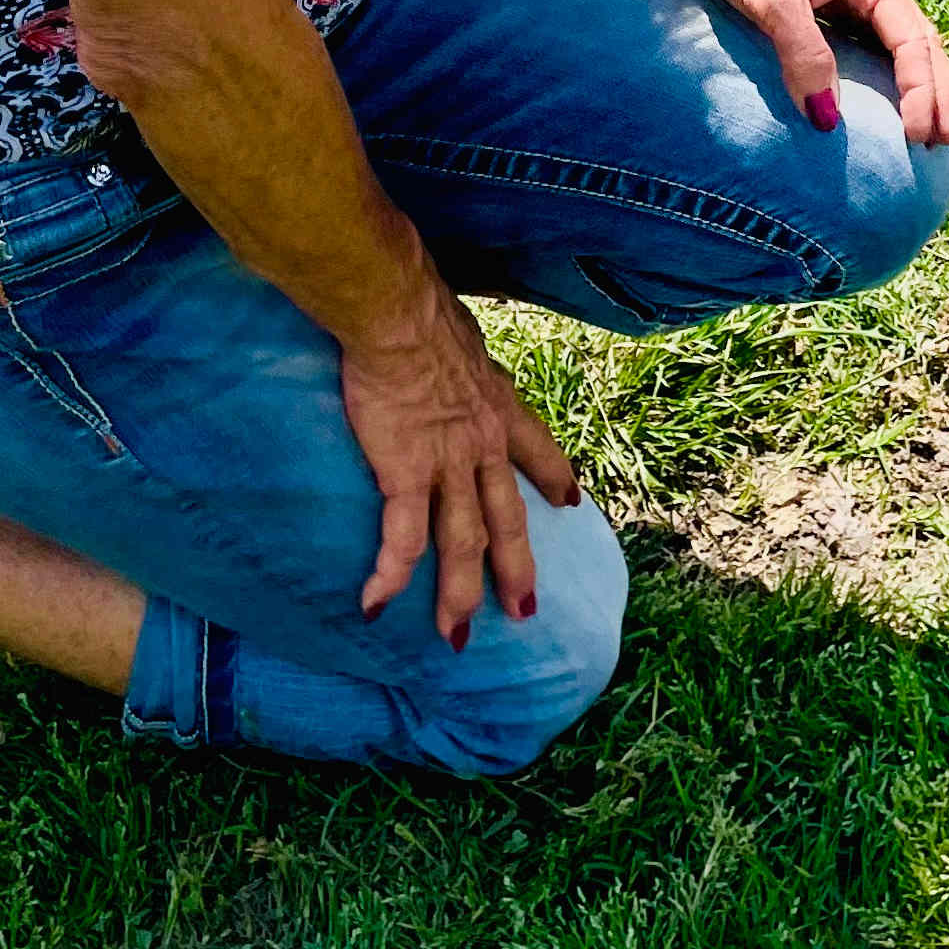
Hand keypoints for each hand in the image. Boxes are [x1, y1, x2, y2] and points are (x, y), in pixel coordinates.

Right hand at [339, 271, 580, 645]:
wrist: (399, 316)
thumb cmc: (423, 313)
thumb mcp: (464, 338)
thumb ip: (462, 360)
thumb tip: (447, 350)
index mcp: (499, 407)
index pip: (537, 449)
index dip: (555, 478)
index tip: (571, 502)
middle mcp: (483, 444)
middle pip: (505, 518)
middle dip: (516, 568)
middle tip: (523, 610)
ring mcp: (448, 464)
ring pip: (461, 542)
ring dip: (458, 593)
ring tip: (455, 635)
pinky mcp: (406, 473)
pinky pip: (402, 538)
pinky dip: (390, 576)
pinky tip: (377, 606)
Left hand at [689, 0, 948, 149]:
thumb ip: (802, 52)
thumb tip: (827, 117)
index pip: (912, 41)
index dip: (922, 91)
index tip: (920, 135)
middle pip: (922, 43)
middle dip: (941, 92)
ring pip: (907, 45)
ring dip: (928, 85)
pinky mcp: (836, 5)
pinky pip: (879, 45)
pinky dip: (900, 74)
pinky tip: (909, 96)